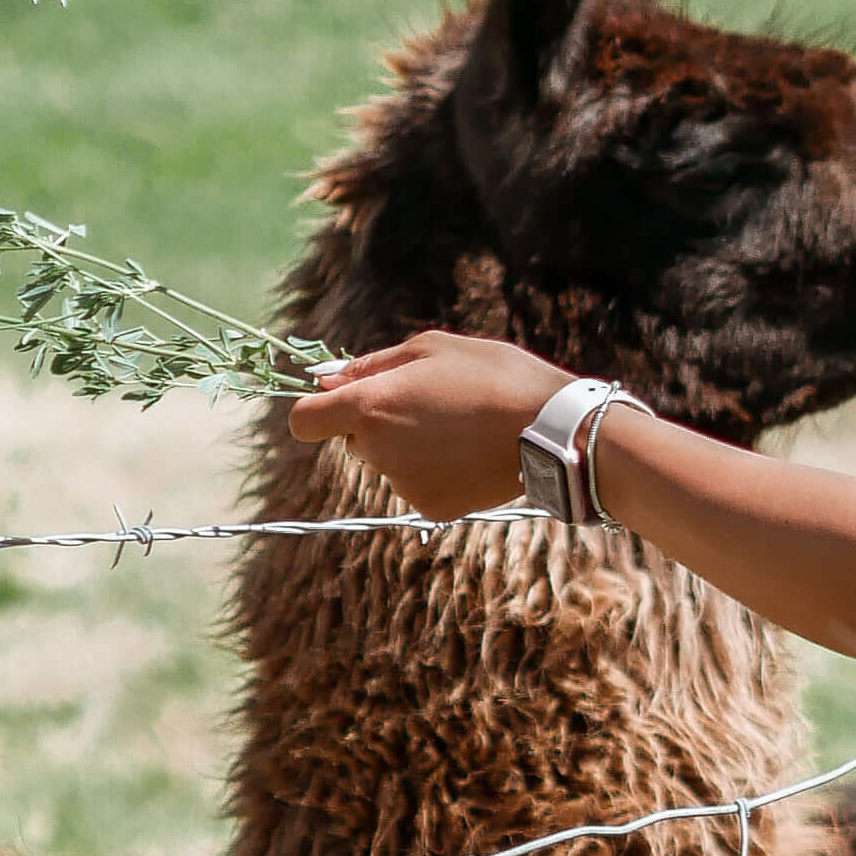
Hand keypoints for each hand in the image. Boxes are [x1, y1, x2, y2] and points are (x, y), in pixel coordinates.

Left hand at [290, 331, 567, 517]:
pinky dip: (435, 470)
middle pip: (353, 440)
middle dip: (377, 423)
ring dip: (409, 446)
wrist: (551, 429)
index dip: (316, 411)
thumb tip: (328, 380)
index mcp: (369, 407)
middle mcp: (376, 451)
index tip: (341, 400)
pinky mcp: (430, 507)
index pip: (304, 421)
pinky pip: (417, 485)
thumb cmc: (492, 374)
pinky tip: (470, 453)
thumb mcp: (431, 347)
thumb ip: (371, 364)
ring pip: (388, 462)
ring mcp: (402, 485)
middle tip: (431, 401)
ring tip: (460, 426)